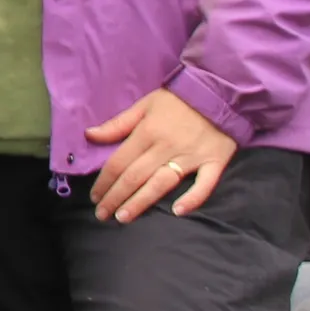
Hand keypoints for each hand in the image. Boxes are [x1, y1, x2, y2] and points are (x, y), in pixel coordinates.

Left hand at [85, 88, 236, 222]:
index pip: (119, 162)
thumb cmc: (178, 100)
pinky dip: (192, 199)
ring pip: (161, 184)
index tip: (94, 197)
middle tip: (102, 214)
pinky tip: (177, 211)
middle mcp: (165, 147)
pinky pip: (204, 185)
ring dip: (141, 202)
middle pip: (135, 177)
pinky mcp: (214, 162)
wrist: (220, 93)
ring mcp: (191, 157)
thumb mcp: (144, 104)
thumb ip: (118, 124)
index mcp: (147, 132)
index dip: (104, 181)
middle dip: (116, 197)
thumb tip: (89, 135)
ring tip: (123, 217)